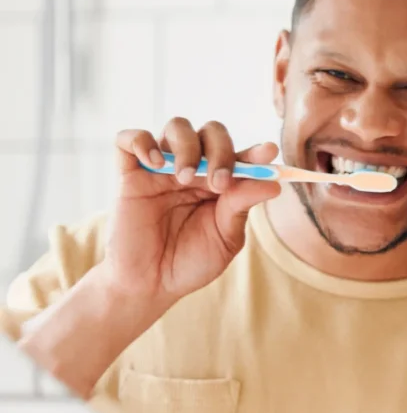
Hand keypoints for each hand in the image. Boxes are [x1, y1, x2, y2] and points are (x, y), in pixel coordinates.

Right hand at [99, 117, 281, 322]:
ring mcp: (161, 169)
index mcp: (222, 182)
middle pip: (211, 132)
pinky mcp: (130, 175)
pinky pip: (128, 139)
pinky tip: (154, 162)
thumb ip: (242, 206)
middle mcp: (194, 168)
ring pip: (177, 127)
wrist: (151, 285)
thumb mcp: (225, 237)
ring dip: (187, 146)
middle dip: (221, 151)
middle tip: (219, 183)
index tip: (268, 153)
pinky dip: (141, 141)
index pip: (241, 155)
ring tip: (184, 179)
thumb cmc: (191, 261)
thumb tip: (273, 184)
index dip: (255, 152)